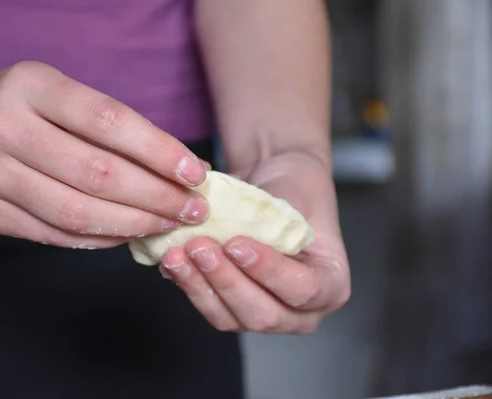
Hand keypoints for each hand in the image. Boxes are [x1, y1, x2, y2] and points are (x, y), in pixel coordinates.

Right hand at [0, 61, 209, 247]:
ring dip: (134, 224)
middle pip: (98, 174)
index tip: (195, 173)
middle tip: (192, 208)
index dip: (159, 151)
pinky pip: (55, 234)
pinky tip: (127, 234)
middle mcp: (4, 127)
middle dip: (157, 197)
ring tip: (167, 224)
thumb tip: (174, 169)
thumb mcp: (54, 93)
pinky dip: (100, 239)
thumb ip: (106, 125)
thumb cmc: (16, 108)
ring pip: (78, 212)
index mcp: (31, 86)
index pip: (109, 121)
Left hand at [159, 150, 349, 333]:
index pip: (303, 290)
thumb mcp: (297, 198)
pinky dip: (189, 286)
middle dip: (227, 282)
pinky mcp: (234, 309)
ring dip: (201, 287)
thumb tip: (232, 231)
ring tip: (178, 256)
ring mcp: (266, 314)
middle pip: (263, 315)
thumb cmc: (293, 189)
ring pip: (230, 318)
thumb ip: (276, 220)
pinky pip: (210, 308)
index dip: (268, 271)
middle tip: (201, 248)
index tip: (237, 244)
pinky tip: (172, 263)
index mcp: (330, 286)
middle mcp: (302, 311)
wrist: (273, 185)